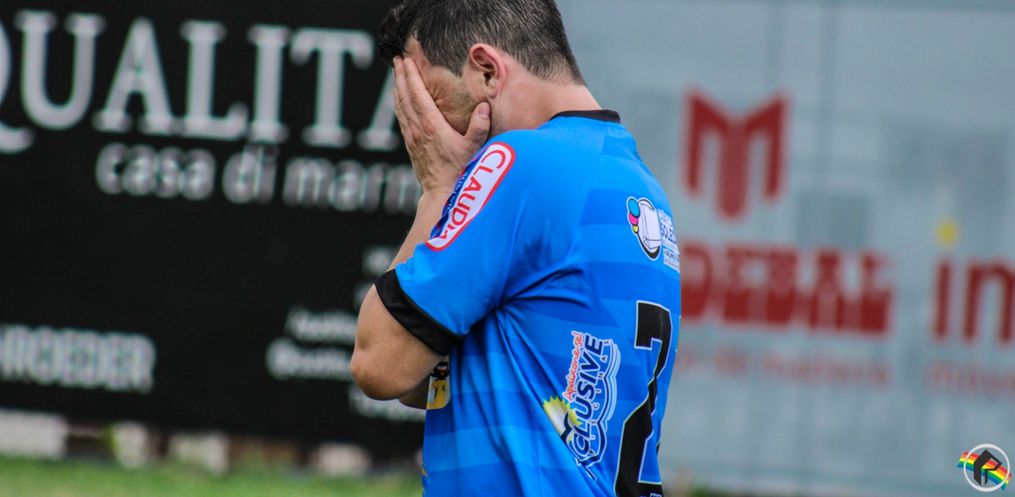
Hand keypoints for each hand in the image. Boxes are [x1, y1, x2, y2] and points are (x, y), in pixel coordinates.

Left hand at [392, 57, 490, 196]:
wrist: (441, 192)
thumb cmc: (460, 171)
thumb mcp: (474, 148)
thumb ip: (480, 126)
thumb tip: (485, 106)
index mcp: (432, 125)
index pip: (417, 95)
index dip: (411, 76)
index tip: (406, 61)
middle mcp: (418, 129)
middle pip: (404, 97)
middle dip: (400, 76)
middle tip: (397, 59)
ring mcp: (412, 137)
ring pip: (400, 107)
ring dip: (397, 88)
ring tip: (395, 73)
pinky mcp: (410, 144)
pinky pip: (401, 118)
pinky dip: (398, 104)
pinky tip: (398, 99)